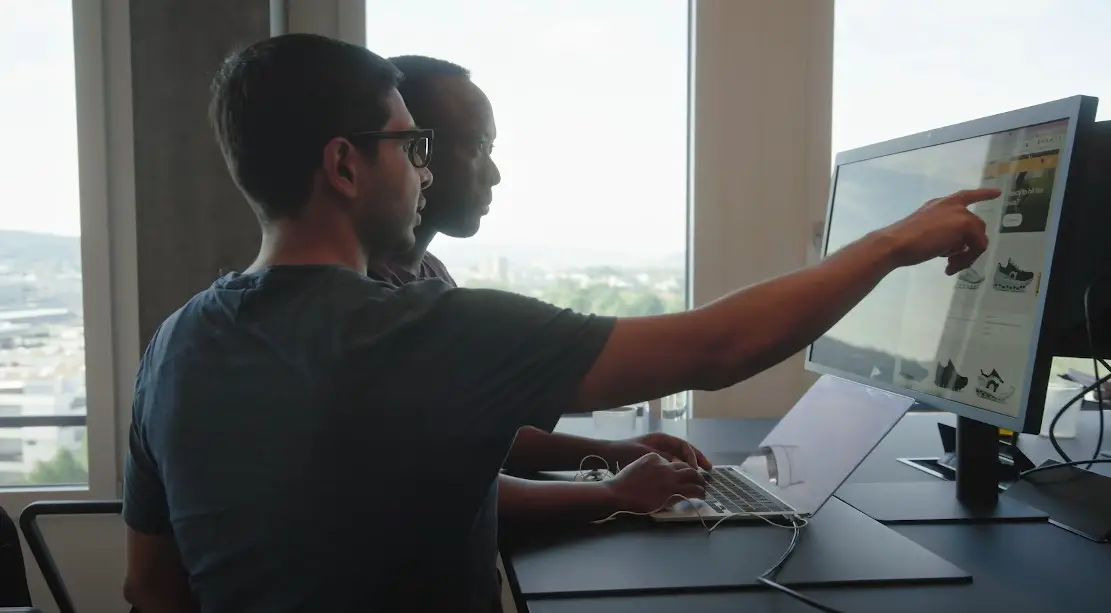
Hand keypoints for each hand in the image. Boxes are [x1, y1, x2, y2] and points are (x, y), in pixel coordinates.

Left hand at [603, 432, 712, 470]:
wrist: (605, 456)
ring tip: (698, 479)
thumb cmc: (624, 453)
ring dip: (689, 469)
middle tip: (708, 471)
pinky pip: (670, 467)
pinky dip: (678, 473)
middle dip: (697, 461)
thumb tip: (683, 469)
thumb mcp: (646, 456)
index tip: (698, 468)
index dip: (694, 456)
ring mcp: (657, 454)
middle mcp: (662, 445)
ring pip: (678, 461)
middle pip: (685, 452)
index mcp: (661, 439)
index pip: (684, 445)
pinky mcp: (652, 463)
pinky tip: (682, 483)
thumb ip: (665, 461)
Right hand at [604, 453, 706, 513]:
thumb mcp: (638, 467)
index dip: (684, 468)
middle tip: (701, 480)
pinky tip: (701, 496)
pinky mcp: (672, 491)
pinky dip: (699, 492)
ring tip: (704, 489)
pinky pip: (691, 490)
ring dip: (701, 483)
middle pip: (688, 467)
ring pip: (694, 477)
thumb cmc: (623, 483)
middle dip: (697, 473)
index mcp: (656, 457)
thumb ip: (651, 469)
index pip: (675, 460)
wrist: (618, 493)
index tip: (687, 473)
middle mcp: (665, 465)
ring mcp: (670, 478)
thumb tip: (660, 478)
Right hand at [876, 188, 998, 274]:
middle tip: (952, 263)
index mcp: (939, 205)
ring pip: (978, 237)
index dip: (983, 194)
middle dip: (968, 247)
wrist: (896, 243)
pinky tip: (949, 267)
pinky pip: (978, 246)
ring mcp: (959, 213)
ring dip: (967, 255)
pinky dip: (967, 259)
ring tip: (950, 266)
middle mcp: (951, 205)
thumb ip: (942, 233)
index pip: (966, 196)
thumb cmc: (903, 242)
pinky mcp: (965, 225)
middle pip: (975, 226)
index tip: (998, 193)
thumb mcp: (926, 232)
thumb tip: (955, 246)